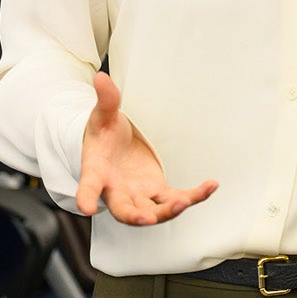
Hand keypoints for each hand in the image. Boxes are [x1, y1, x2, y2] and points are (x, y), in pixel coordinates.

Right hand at [75, 71, 218, 224]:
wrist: (115, 148)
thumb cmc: (104, 136)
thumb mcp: (103, 115)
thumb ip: (106, 100)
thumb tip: (101, 78)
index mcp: (97, 172)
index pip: (89, 186)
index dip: (87, 196)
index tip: (86, 207)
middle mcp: (117, 190)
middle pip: (124, 210)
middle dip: (135, 216)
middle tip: (146, 219)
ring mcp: (139, 195)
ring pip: (154, 210)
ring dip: (169, 210)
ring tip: (186, 201)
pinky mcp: (159, 192)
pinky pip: (178, 199)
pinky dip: (195, 196)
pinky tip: (210, 186)